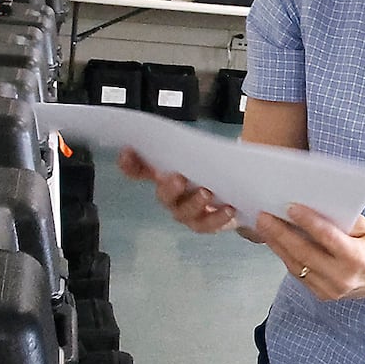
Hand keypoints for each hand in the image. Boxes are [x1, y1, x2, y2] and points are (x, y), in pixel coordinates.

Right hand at [117, 147, 244, 236]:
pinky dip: (217, 217)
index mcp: (166, 174)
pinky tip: (228, 208)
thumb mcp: (208, 153)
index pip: (139, 170)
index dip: (130, 163)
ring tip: (207, 193)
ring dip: (194, 203)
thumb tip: (204, 138)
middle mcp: (171, 196)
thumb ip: (200, 146)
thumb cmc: (215, 171)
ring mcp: (186, 212)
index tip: (128, 151)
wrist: (237, 195)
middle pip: (163, 194)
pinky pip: (206, 225)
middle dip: (169, 187)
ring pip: (183, 212)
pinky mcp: (204, 224)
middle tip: (179, 179)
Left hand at [254, 203, 364, 301]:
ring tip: (266, 229)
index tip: (289, 207)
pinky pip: (299, 275)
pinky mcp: (324, 295)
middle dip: (281, 233)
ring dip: (278, 246)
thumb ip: (344, 220)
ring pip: (296, 265)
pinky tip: (278, 244)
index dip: (306, 221)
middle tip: (265, 217)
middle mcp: (342, 277)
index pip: (326, 237)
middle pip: (304, 252)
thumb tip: (316, 206)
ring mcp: (331, 289)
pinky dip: (287, 258)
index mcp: (357, 259)